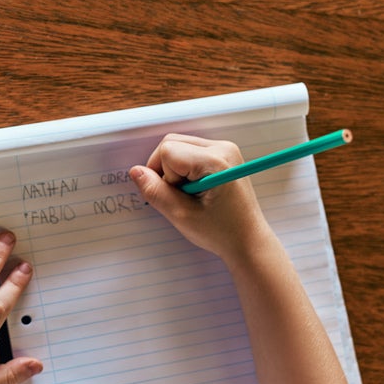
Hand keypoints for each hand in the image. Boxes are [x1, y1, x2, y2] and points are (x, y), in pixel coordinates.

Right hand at [129, 134, 271, 262]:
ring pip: (179, 146)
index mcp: (215, 161)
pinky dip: (184, 170)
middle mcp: (223, 147)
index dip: (162, 176)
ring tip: (190, 195)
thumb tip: (135, 172)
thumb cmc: (221, 232)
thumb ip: (155, 192)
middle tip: (180, 197)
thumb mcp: (181, 216)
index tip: (176, 197)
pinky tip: (196, 190)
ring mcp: (225, 149)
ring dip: (174, 170)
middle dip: (166, 170)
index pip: (167, 151)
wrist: (248, 241)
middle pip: (172, 143)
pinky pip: (190, 152)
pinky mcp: (223, 155)